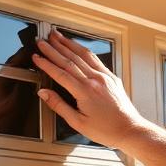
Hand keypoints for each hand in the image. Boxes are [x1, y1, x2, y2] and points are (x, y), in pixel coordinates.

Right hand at [32, 30, 145, 148]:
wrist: (129, 129)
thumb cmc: (106, 129)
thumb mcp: (78, 122)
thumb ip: (59, 105)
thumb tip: (44, 94)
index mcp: (85, 92)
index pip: (60, 73)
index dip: (46, 63)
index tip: (36, 56)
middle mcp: (95, 80)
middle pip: (69, 60)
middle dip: (53, 49)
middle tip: (41, 40)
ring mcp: (104, 76)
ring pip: (82, 55)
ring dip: (67, 44)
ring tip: (56, 35)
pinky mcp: (111, 76)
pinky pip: (95, 58)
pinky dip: (83, 50)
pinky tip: (77, 46)